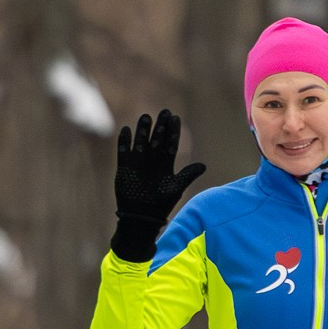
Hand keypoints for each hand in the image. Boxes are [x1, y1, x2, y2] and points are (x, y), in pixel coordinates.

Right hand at [111, 110, 206, 263]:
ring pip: (140, 141)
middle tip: (164, 112)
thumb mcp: (175, 188)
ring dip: (142, 130)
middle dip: (160, 126)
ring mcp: (138, 162)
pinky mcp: (124, 167)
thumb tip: (203, 165)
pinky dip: (124, 141)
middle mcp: (152, 160)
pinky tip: (126, 130)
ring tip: (146, 117)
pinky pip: (123, 150)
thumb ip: (187, 175)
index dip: (173, 131)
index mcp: (166, 163)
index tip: (175, 118)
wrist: (141, 216)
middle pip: (157, 138)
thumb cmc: (161, 204)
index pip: (170, 142)